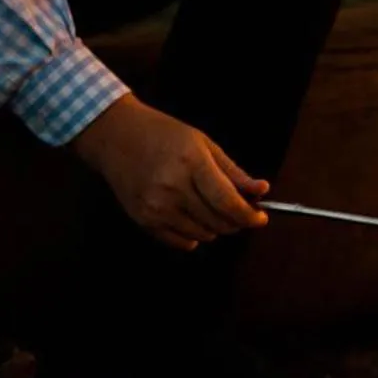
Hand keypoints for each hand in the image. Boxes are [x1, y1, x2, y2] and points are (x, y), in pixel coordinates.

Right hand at [69, 95, 268, 250]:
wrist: (116, 137)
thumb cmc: (163, 135)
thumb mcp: (203, 143)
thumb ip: (233, 172)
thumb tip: (262, 191)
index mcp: (191, 163)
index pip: (228, 203)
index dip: (249, 216)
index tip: (260, 218)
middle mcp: (173, 188)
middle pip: (218, 222)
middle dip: (236, 221)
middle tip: (239, 210)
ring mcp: (156, 207)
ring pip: (203, 235)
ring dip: (216, 227)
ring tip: (212, 209)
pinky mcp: (143, 220)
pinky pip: (181, 242)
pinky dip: (195, 235)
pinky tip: (193, 217)